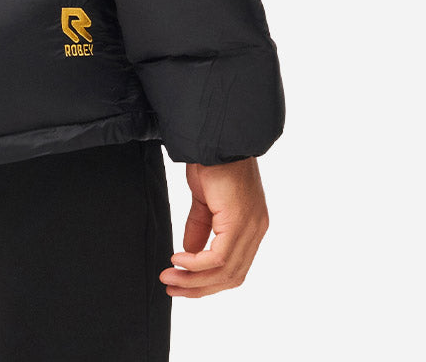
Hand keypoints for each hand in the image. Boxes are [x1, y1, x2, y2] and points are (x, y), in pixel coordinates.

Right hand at [159, 156, 269, 297]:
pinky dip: (196, 264)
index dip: (208, 281)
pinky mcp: (239, 222)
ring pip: (225, 271)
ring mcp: (250, 227)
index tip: (182, 283)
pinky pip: (218, 257)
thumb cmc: (212, 161)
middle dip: (199, 288)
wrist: (215, 137)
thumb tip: (190, 253)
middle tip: (172, 288)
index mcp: (250, 226)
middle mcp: (255, 230)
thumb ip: (200, 227)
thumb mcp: (204, 200)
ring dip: (194, 280)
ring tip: (170, 279)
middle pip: (231, 276)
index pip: (234, 268)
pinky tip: (178, 260)